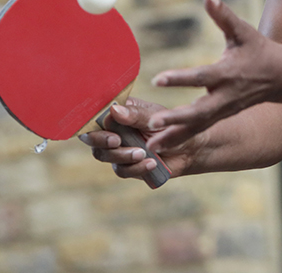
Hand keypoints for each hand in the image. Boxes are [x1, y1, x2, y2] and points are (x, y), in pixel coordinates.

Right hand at [79, 98, 203, 182]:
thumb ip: (135, 115)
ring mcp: (118, 149)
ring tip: (142, 153)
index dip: (94, 123)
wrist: (188, 148)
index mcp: (119, 112)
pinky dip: (136, 167)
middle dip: (101, 141)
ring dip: (122, 155)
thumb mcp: (155, 117)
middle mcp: (114, 130)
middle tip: (117, 141)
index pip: (96, 116)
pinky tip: (151, 162)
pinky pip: (121, 170)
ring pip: (104, 155)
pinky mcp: (126, 166)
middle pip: (92, 138)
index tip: (106, 126)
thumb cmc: (171, 126)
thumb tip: (113, 110)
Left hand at [146, 0, 281, 149]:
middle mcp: (225, 96)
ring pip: (197, 128)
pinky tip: (159, 150)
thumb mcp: (242, 30)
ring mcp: (223, 111)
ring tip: (150, 147)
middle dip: (175, 119)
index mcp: (228, 73)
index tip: (157, 79)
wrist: (280, 76)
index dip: (180, 78)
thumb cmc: (258, 49)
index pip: (201, 77)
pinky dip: (179, 140)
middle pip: (198, 112)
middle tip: (151, 124)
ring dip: (174, 137)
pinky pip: (198, 132)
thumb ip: (223, 14)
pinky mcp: (219, 118)